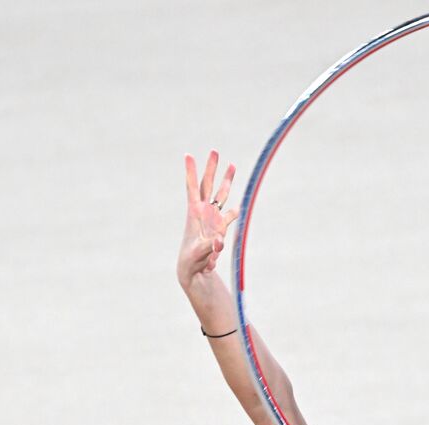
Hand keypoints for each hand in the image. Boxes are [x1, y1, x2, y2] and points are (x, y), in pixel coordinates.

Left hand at [177, 150, 240, 289]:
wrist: (193, 270)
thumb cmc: (191, 260)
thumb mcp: (199, 253)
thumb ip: (211, 246)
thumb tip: (220, 241)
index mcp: (194, 213)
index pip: (192, 187)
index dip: (191, 171)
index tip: (188, 155)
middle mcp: (203, 212)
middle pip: (208, 185)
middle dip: (211, 168)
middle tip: (214, 151)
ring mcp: (211, 218)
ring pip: (220, 195)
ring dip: (227, 181)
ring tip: (232, 165)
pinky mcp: (219, 228)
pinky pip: (229, 216)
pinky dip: (234, 212)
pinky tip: (240, 206)